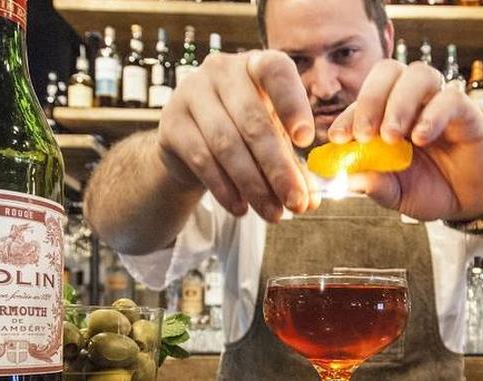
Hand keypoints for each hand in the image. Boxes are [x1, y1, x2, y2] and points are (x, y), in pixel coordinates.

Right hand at [156, 50, 321, 221]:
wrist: (190, 142)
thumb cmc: (243, 133)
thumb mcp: (273, 140)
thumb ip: (294, 165)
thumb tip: (312, 199)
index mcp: (255, 64)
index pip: (276, 71)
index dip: (293, 104)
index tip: (306, 141)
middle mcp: (221, 70)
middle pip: (254, 121)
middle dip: (278, 168)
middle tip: (296, 202)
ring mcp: (191, 93)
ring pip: (227, 145)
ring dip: (254, 185)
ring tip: (273, 213)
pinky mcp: (171, 123)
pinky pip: (202, 159)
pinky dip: (224, 188)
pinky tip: (241, 208)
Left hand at [327, 60, 482, 221]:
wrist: (467, 203)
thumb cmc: (430, 190)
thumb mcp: (395, 194)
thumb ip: (374, 184)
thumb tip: (348, 180)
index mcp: (387, 115)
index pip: (363, 101)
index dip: (347, 116)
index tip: (338, 138)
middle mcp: (412, 102)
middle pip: (388, 71)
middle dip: (370, 99)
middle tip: (364, 134)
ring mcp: (438, 103)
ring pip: (418, 74)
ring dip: (399, 102)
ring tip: (391, 136)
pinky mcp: (466, 112)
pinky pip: (450, 98)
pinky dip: (432, 115)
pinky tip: (421, 138)